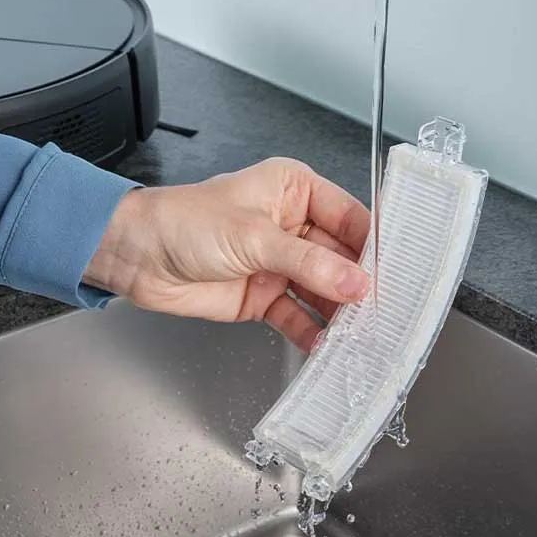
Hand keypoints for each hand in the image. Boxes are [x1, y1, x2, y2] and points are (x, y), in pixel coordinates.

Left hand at [83, 158, 370, 350]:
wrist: (138, 256)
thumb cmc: (184, 222)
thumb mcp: (253, 236)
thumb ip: (308, 263)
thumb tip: (356, 282)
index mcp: (294, 190)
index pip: (350, 218)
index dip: (373, 246)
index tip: (398, 273)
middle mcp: (292, 225)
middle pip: (341, 258)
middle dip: (361, 286)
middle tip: (387, 312)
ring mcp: (279, 262)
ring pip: (323, 290)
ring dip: (340, 313)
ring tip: (364, 335)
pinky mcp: (264, 295)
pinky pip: (298, 315)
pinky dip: (313, 332)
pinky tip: (328, 346)